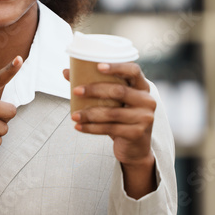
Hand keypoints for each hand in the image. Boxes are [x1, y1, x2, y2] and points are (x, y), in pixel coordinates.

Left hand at [64, 62, 156, 197]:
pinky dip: (91, 128)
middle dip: (94, 90)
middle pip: (119, 91)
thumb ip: (94, 85)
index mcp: (142, 87)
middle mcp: (147, 100)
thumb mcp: (112, 101)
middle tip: (76, 91)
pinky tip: (78, 127)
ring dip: (89, 113)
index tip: (98, 67)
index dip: (117, 67)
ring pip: (112, 113)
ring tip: (73, 115)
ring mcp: (145, 118)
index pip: (133, 71)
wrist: (135, 148)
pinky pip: (110, 128)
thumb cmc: (120, 118)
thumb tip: (67, 72)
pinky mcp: (137, 133)